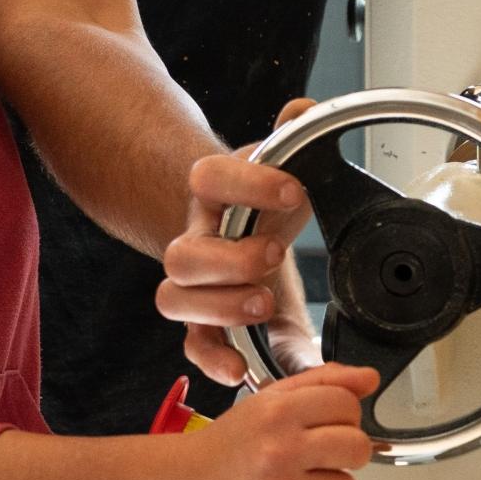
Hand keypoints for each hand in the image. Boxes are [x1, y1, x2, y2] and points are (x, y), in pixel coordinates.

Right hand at [159, 98, 321, 385]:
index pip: (209, 177)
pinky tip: (240, 370)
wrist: (239, 231)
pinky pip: (192, 346)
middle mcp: (196, 239)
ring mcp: (195, 285)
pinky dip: (213, 361)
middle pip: (182, 254)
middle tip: (274, 254)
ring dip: (220, 307)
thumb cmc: (261, 202)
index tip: (293, 188)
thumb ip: (295, 135)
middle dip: (229, 259)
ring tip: (264, 303)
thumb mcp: (281, 165)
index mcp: (214, 194)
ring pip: (176, 299)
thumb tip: (304, 109)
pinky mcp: (206, 323)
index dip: (246, 182)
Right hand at [173, 365, 379, 479]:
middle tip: (320, 456)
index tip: (326, 425)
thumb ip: (323, 382)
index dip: (344, 416)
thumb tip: (369, 378)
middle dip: (346, 452)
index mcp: (279, 411)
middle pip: (358, 447)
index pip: (348, 404)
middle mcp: (280, 449)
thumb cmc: (231, 443)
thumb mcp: (271, 399)